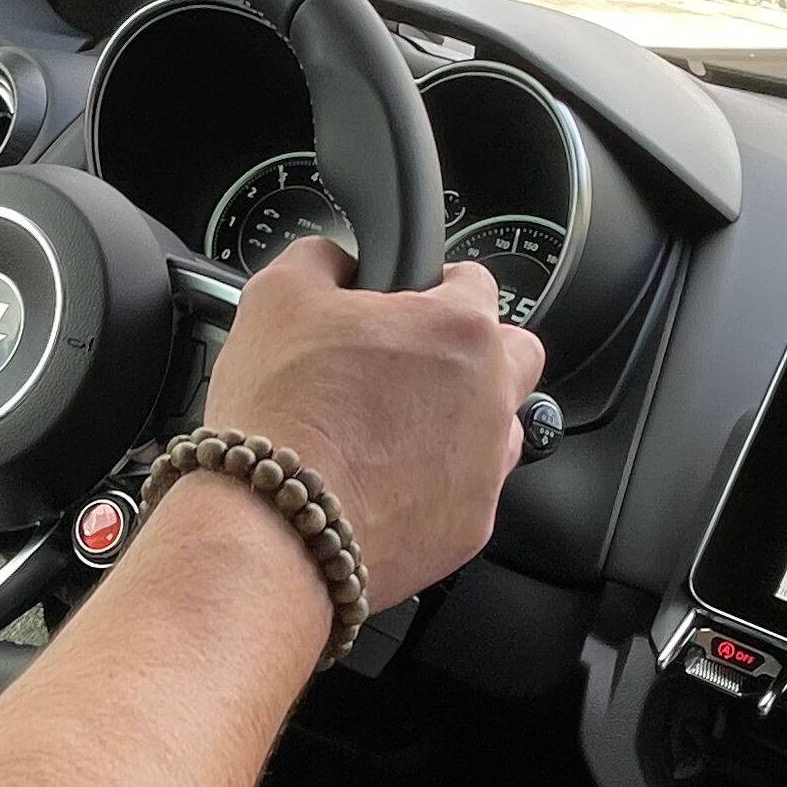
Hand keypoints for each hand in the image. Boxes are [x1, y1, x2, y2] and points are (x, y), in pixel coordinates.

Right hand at [197, 237, 542, 602]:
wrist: (272, 527)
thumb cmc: (280, 414)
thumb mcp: (277, 295)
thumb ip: (321, 258)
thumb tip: (337, 259)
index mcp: (459, 329)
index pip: (475, 281)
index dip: (431, 286)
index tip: (404, 304)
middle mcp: (491, 397)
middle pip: (514, 356)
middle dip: (475, 354)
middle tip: (413, 365)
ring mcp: (487, 468)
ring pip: (501, 429)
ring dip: (464, 422)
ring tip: (398, 430)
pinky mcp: (470, 528)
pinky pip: (471, 493)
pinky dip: (438, 486)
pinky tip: (386, 483)